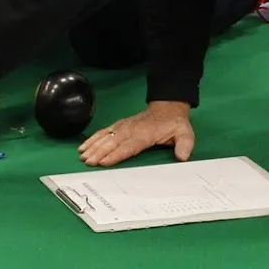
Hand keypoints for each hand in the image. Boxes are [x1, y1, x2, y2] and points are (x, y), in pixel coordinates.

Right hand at [78, 101, 194, 166]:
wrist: (168, 107)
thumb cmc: (175, 123)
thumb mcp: (185, 133)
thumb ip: (184, 145)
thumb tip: (182, 157)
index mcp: (145, 133)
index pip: (129, 146)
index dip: (116, 154)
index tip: (104, 161)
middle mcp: (131, 129)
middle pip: (113, 142)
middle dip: (99, 152)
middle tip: (88, 162)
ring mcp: (124, 126)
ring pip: (106, 136)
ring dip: (93, 145)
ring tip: (82, 155)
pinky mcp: (120, 125)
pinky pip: (104, 131)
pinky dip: (93, 138)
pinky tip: (84, 145)